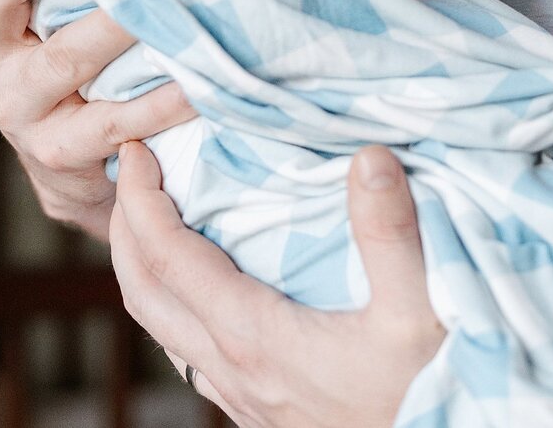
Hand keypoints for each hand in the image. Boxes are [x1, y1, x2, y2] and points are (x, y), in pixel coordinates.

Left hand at [110, 140, 445, 427]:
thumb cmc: (428, 385)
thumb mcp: (419, 309)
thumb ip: (390, 232)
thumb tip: (368, 157)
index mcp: (254, 335)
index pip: (166, 258)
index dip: (141, 200)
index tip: (135, 150)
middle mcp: (234, 369)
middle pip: (142, 293)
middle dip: (124, 226)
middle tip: (130, 170)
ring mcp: (242, 395)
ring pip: (161, 325)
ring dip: (143, 265)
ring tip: (153, 213)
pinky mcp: (259, 408)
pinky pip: (189, 349)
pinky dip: (172, 299)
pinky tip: (201, 278)